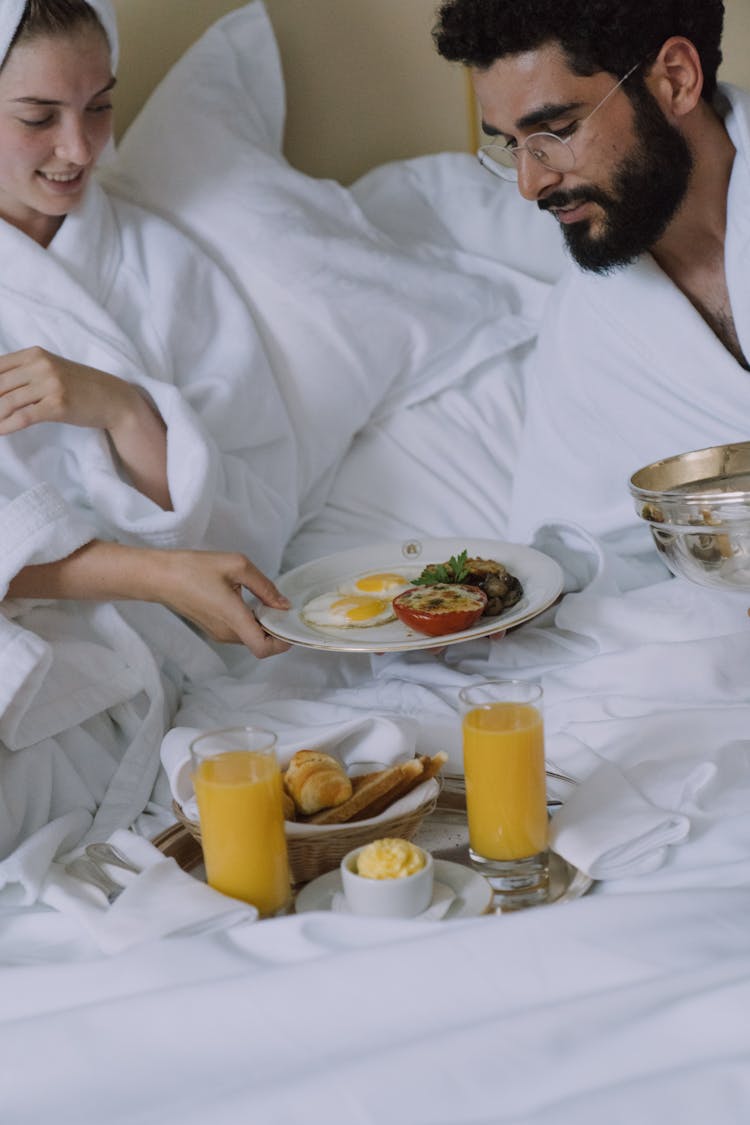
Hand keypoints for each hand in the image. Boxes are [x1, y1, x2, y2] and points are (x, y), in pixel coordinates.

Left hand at [0, 347, 171, 507]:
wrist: (114, 399)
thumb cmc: (80, 387)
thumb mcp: (50, 371)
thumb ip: (23, 375)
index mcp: (34, 354)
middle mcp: (41, 365)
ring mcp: (50, 384)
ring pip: (7, 402)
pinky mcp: (58, 405)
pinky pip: (23, 416)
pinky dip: (7, 426)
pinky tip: (0, 431)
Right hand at [152, 549, 291, 657]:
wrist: (160, 576)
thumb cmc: (195, 568)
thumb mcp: (237, 565)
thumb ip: (265, 586)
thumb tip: (283, 605)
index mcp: (233, 618)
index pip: (263, 648)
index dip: (282, 643)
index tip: (289, 624)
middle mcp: (227, 632)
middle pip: (261, 643)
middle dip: (276, 630)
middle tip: (281, 607)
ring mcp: (218, 634)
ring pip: (250, 637)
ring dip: (263, 625)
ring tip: (263, 601)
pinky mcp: (213, 630)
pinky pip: (239, 632)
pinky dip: (250, 622)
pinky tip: (248, 602)